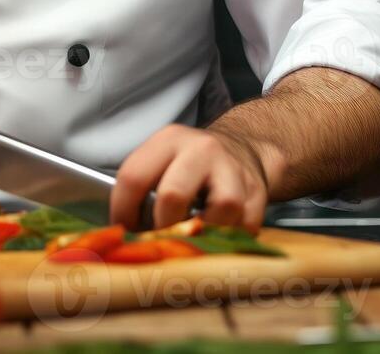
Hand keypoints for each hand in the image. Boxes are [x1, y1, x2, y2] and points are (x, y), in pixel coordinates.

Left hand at [110, 124, 268, 230]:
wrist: (242, 149)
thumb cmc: (190, 164)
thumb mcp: (162, 160)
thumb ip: (141, 187)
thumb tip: (122, 234)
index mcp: (169, 140)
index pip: (133, 177)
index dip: (122, 212)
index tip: (123, 231)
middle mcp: (202, 150)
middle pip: (173, 195)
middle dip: (161, 227)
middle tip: (158, 240)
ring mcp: (233, 170)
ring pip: (218, 211)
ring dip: (202, 233)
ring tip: (191, 237)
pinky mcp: (257, 193)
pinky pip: (244, 227)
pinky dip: (228, 239)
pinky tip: (216, 236)